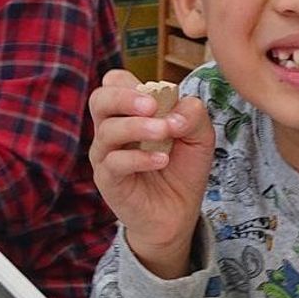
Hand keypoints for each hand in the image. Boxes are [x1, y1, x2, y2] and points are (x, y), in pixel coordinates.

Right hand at [88, 69, 214, 277]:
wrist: (178, 214)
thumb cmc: (182, 170)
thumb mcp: (199, 136)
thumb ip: (192, 114)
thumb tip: (174, 114)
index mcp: (129, 113)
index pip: (114, 83)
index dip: (131, 83)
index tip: (158, 96)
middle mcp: (112, 130)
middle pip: (99, 99)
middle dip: (124, 97)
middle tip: (153, 105)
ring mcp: (106, 155)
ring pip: (107, 130)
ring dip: (138, 127)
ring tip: (165, 133)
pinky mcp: (108, 180)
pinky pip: (114, 163)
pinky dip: (139, 158)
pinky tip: (161, 160)